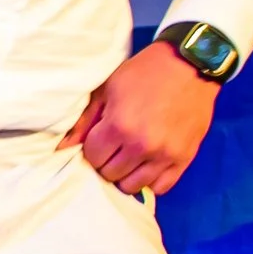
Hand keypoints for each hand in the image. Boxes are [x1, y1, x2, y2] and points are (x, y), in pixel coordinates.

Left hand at [62, 41, 219, 196]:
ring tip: (128, 157)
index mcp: (120, 126)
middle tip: (113, 148)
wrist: (189, 66)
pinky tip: (146, 165)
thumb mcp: (107, 90)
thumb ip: (85, 121)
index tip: (98, 140)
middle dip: (106, 163)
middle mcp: (143, 145)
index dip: (92, 150)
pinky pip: (161, 187)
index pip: (93, 158)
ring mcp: (166, 154)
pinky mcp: (185, 158)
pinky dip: (150, 180)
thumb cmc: (143, 74)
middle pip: (111, 174)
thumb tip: (63, 147)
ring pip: (133, 185)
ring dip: (126, 174)